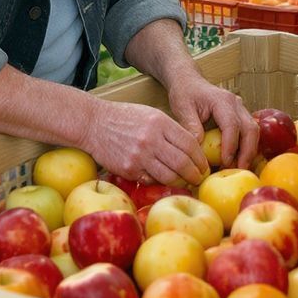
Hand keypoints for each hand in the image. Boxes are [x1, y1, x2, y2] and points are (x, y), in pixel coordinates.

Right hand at [80, 101, 207, 186]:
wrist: (93, 123)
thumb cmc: (124, 118)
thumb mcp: (150, 114)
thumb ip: (170, 130)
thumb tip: (191, 149)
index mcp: (160, 122)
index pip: (190, 144)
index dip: (200, 158)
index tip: (204, 165)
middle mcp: (151, 139)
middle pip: (183, 163)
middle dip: (195, 174)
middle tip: (199, 178)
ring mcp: (139, 156)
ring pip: (169, 176)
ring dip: (180, 182)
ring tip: (185, 182)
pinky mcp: (128, 169)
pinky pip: (150, 180)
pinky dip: (159, 182)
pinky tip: (162, 180)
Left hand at [166, 76, 257, 172]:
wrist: (189, 81)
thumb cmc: (185, 93)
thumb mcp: (182, 107)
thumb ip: (190, 125)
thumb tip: (198, 147)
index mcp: (222, 100)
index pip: (232, 124)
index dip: (231, 145)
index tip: (225, 162)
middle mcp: (236, 104)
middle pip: (250, 129)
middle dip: (247, 152)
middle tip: (239, 170)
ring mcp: (241, 109)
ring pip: (254, 131)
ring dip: (249, 151)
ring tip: (239, 168)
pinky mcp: (241, 116)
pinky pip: (250, 132)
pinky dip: (247, 147)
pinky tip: (239, 160)